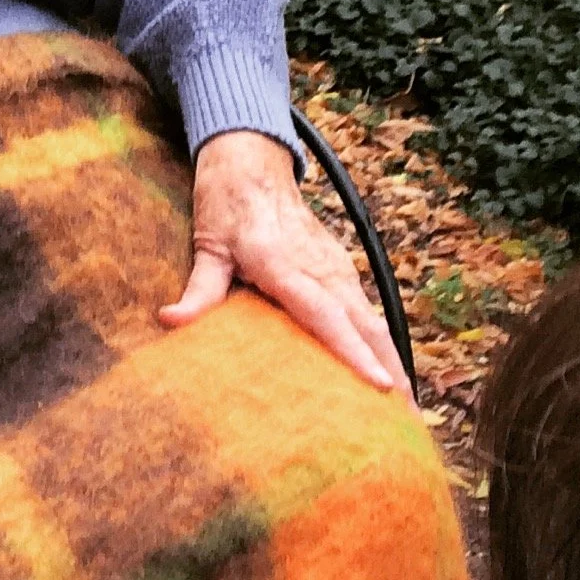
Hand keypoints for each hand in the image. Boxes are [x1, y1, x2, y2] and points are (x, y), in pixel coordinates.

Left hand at [160, 128, 410, 399]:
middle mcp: (320, 267)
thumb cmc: (227, 202)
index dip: (354, 353)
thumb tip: (171, 321)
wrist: (251, 160)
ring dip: (392, 359)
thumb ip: (198, 290)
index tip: (382, 385)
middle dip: (389, 369)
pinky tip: (388, 369)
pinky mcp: (340, 265)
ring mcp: (335, 265)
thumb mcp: (208, 245)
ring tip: (409, 409)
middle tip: (409, 419)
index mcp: (286, 265)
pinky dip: (381, 340)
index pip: (326, 316)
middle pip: (365, 325)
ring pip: (372, 318)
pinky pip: (365, 308)